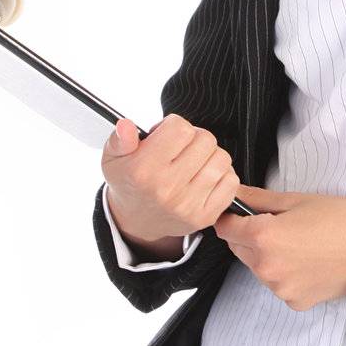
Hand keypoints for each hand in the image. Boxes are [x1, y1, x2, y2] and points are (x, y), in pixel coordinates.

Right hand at [101, 114, 239, 249]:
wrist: (137, 220)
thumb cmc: (130, 182)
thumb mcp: (114, 158)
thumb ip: (119, 139)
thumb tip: (126, 125)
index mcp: (143, 170)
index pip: (181, 129)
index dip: (175, 125)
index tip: (166, 135)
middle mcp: (167, 189)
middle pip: (205, 140)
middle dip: (195, 138)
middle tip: (182, 148)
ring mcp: (188, 205)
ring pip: (221, 159)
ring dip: (211, 155)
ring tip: (194, 161)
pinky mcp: (205, 216)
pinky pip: (231, 182)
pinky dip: (222, 175)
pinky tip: (205, 176)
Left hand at [213, 184, 345, 311]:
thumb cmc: (339, 218)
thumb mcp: (296, 199)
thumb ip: (257, 198)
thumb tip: (232, 192)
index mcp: (263, 237)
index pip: (225, 229)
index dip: (231, 218)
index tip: (242, 213)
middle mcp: (266, 267)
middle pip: (239, 250)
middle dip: (250, 237)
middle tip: (280, 225)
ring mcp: (280, 288)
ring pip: (258, 269)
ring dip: (267, 257)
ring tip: (299, 244)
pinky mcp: (295, 301)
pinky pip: (278, 285)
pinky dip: (286, 275)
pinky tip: (308, 262)